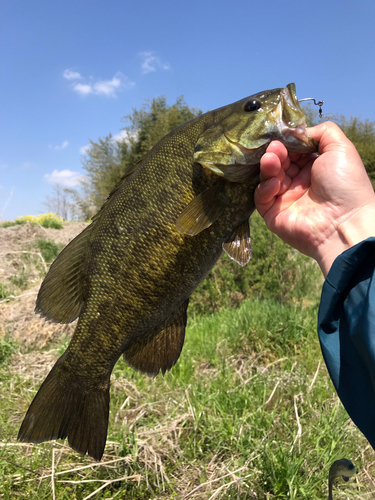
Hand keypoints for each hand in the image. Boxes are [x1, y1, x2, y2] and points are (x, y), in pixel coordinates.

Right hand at [254, 121, 374, 275]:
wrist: (343, 221)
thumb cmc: (345, 183)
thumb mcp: (340, 148)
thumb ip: (322, 132)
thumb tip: (298, 131)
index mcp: (314, 168)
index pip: (292, 151)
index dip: (287, 143)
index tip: (282, 137)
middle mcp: (299, 183)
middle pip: (279, 163)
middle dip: (275, 153)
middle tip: (275, 148)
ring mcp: (285, 199)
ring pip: (268, 178)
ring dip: (268, 166)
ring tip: (271, 159)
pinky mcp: (273, 214)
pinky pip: (262, 198)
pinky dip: (265, 188)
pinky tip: (275, 183)